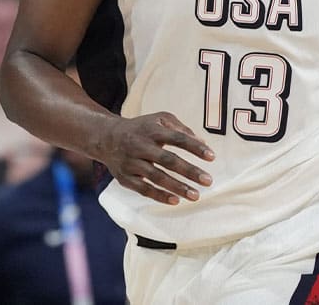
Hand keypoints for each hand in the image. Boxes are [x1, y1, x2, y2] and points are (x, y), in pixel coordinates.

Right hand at [94, 112, 214, 205]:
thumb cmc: (141, 128)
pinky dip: (159, 196)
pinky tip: (175, 200)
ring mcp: (131, 162)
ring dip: (177, 187)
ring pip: (156, 177)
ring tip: (195, 195)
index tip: (211, 157)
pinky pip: (143, 189)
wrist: (107, 138)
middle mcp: (140, 145)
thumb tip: (202, 143)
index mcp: (152, 130)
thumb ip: (181, 129)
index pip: (177, 138)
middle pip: (168, 160)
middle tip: (208, 180)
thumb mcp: (160, 118)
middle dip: (189, 171)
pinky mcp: (125, 178)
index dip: (195, 147)